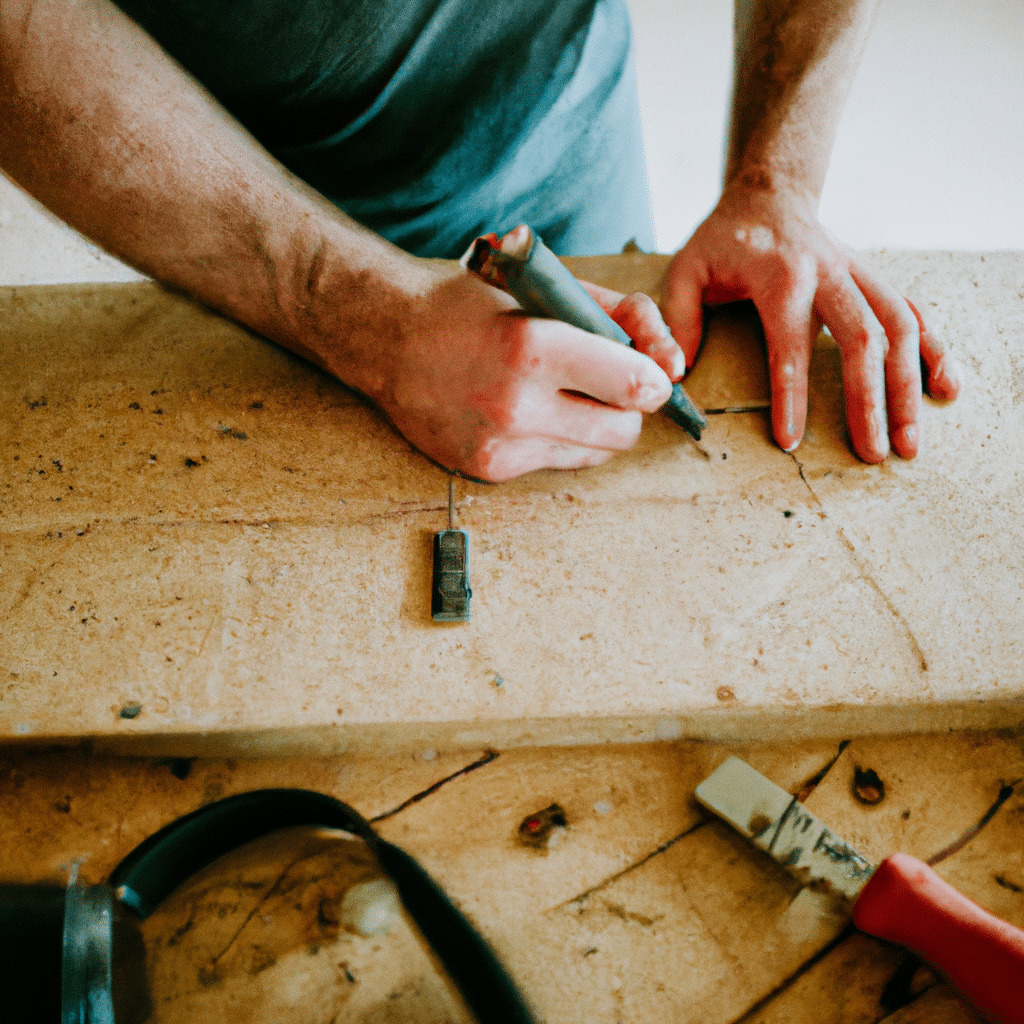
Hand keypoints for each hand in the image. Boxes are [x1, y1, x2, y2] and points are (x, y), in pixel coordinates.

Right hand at [334, 259, 674, 482]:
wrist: (386, 338)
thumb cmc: (470, 305)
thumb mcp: (547, 288)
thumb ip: (618, 315)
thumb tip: (671, 361)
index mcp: (533, 346)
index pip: (634, 386)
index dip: (652, 380)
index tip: (648, 372)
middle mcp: (517, 405)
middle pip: (623, 432)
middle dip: (626, 408)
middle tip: (605, 384)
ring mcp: (500, 444)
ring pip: (593, 454)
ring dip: (594, 426)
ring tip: (562, 394)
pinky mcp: (488, 470)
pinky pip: (554, 463)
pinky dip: (556, 439)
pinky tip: (527, 411)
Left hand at [662, 180, 959, 461]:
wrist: (767, 193)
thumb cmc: (723, 239)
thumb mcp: (687, 270)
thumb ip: (680, 320)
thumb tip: (679, 373)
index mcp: (780, 274)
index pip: (789, 344)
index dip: (791, 395)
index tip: (790, 439)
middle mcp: (828, 273)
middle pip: (863, 339)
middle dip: (871, 400)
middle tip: (874, 453)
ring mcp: (857, 274)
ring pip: (899, 328)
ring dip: (909, 385)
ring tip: (910, 439)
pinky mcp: (872, 279)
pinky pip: (912, 313)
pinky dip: (932, 349)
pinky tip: (944, 387)